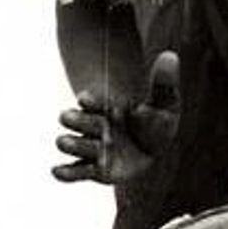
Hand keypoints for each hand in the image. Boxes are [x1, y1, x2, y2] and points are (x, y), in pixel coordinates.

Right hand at [53, 51, 179, 183]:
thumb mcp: (164, 104)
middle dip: (78, 120)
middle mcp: (96, 127)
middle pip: (83, 122)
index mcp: (109, 108)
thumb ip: (163, 85)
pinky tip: (57, 172)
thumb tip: (170, 56)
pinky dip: (66, 172)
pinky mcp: (92, 169)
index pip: (95, 101)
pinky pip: (77, 171)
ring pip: (78, 144)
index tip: (85, 98)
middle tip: (66, 116)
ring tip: (63, 142)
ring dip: (72, 144)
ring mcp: (92, 148)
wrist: (149, 149)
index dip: (91, 100)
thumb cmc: (154, 122)